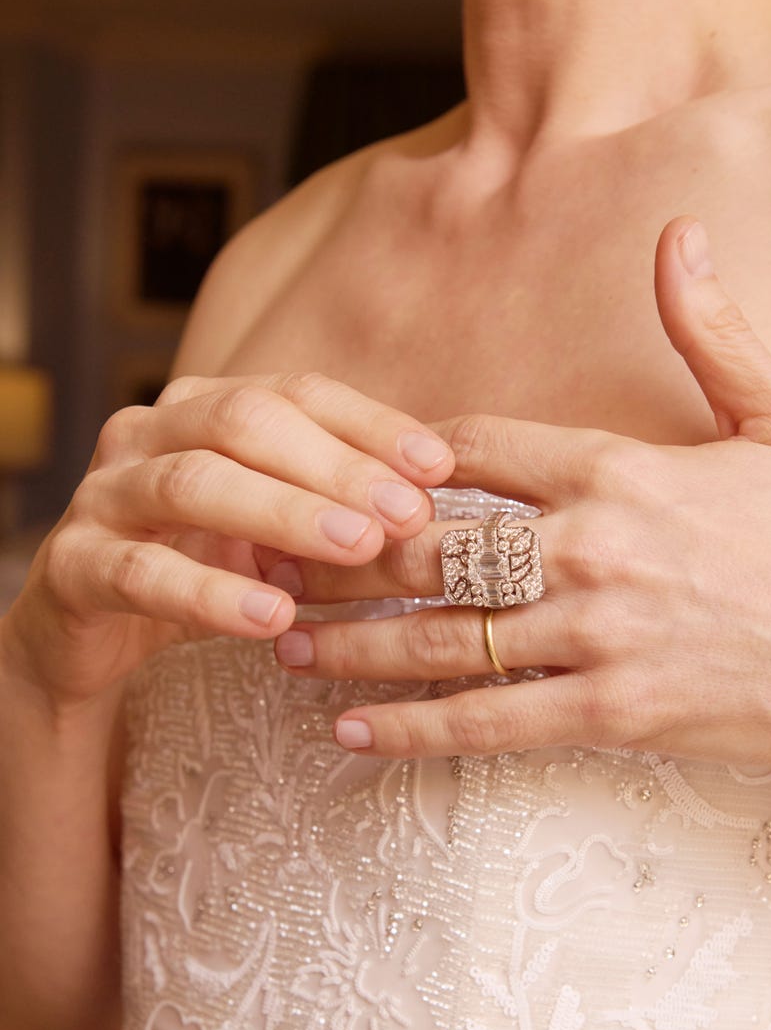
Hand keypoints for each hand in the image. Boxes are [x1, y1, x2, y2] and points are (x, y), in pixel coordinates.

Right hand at [1, 373, 454, 706]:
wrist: (89, 635)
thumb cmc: (200, 569)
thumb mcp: (273, 532)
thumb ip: (332, 505)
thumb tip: (435, 496)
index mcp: (202, 410)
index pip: (296, 394)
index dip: (370, 426)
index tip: (439, 467)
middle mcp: (148, 433)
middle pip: (246, 424)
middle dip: (336, 467)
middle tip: (407, 514)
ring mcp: (103, 493)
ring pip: (194, 483)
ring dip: (285, 514)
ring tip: (357, 547)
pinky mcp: (73, 564)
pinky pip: (144, 570)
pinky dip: (213, 594)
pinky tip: (273, 618)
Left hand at [273, 218, 770, 768]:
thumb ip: (712, 332)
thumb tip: (680, 233)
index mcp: (623, 468)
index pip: (476, 445)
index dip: (399, 455)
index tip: (346, 466)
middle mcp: (593, 546)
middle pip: (432, 543)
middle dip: (341, 552)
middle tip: (269, 558)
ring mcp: (597, 634)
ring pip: (443, 635)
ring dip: (353, 640)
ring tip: (282, 643)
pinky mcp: (612, 712)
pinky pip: (489, 722)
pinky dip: (412, 728)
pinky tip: (350, 731)